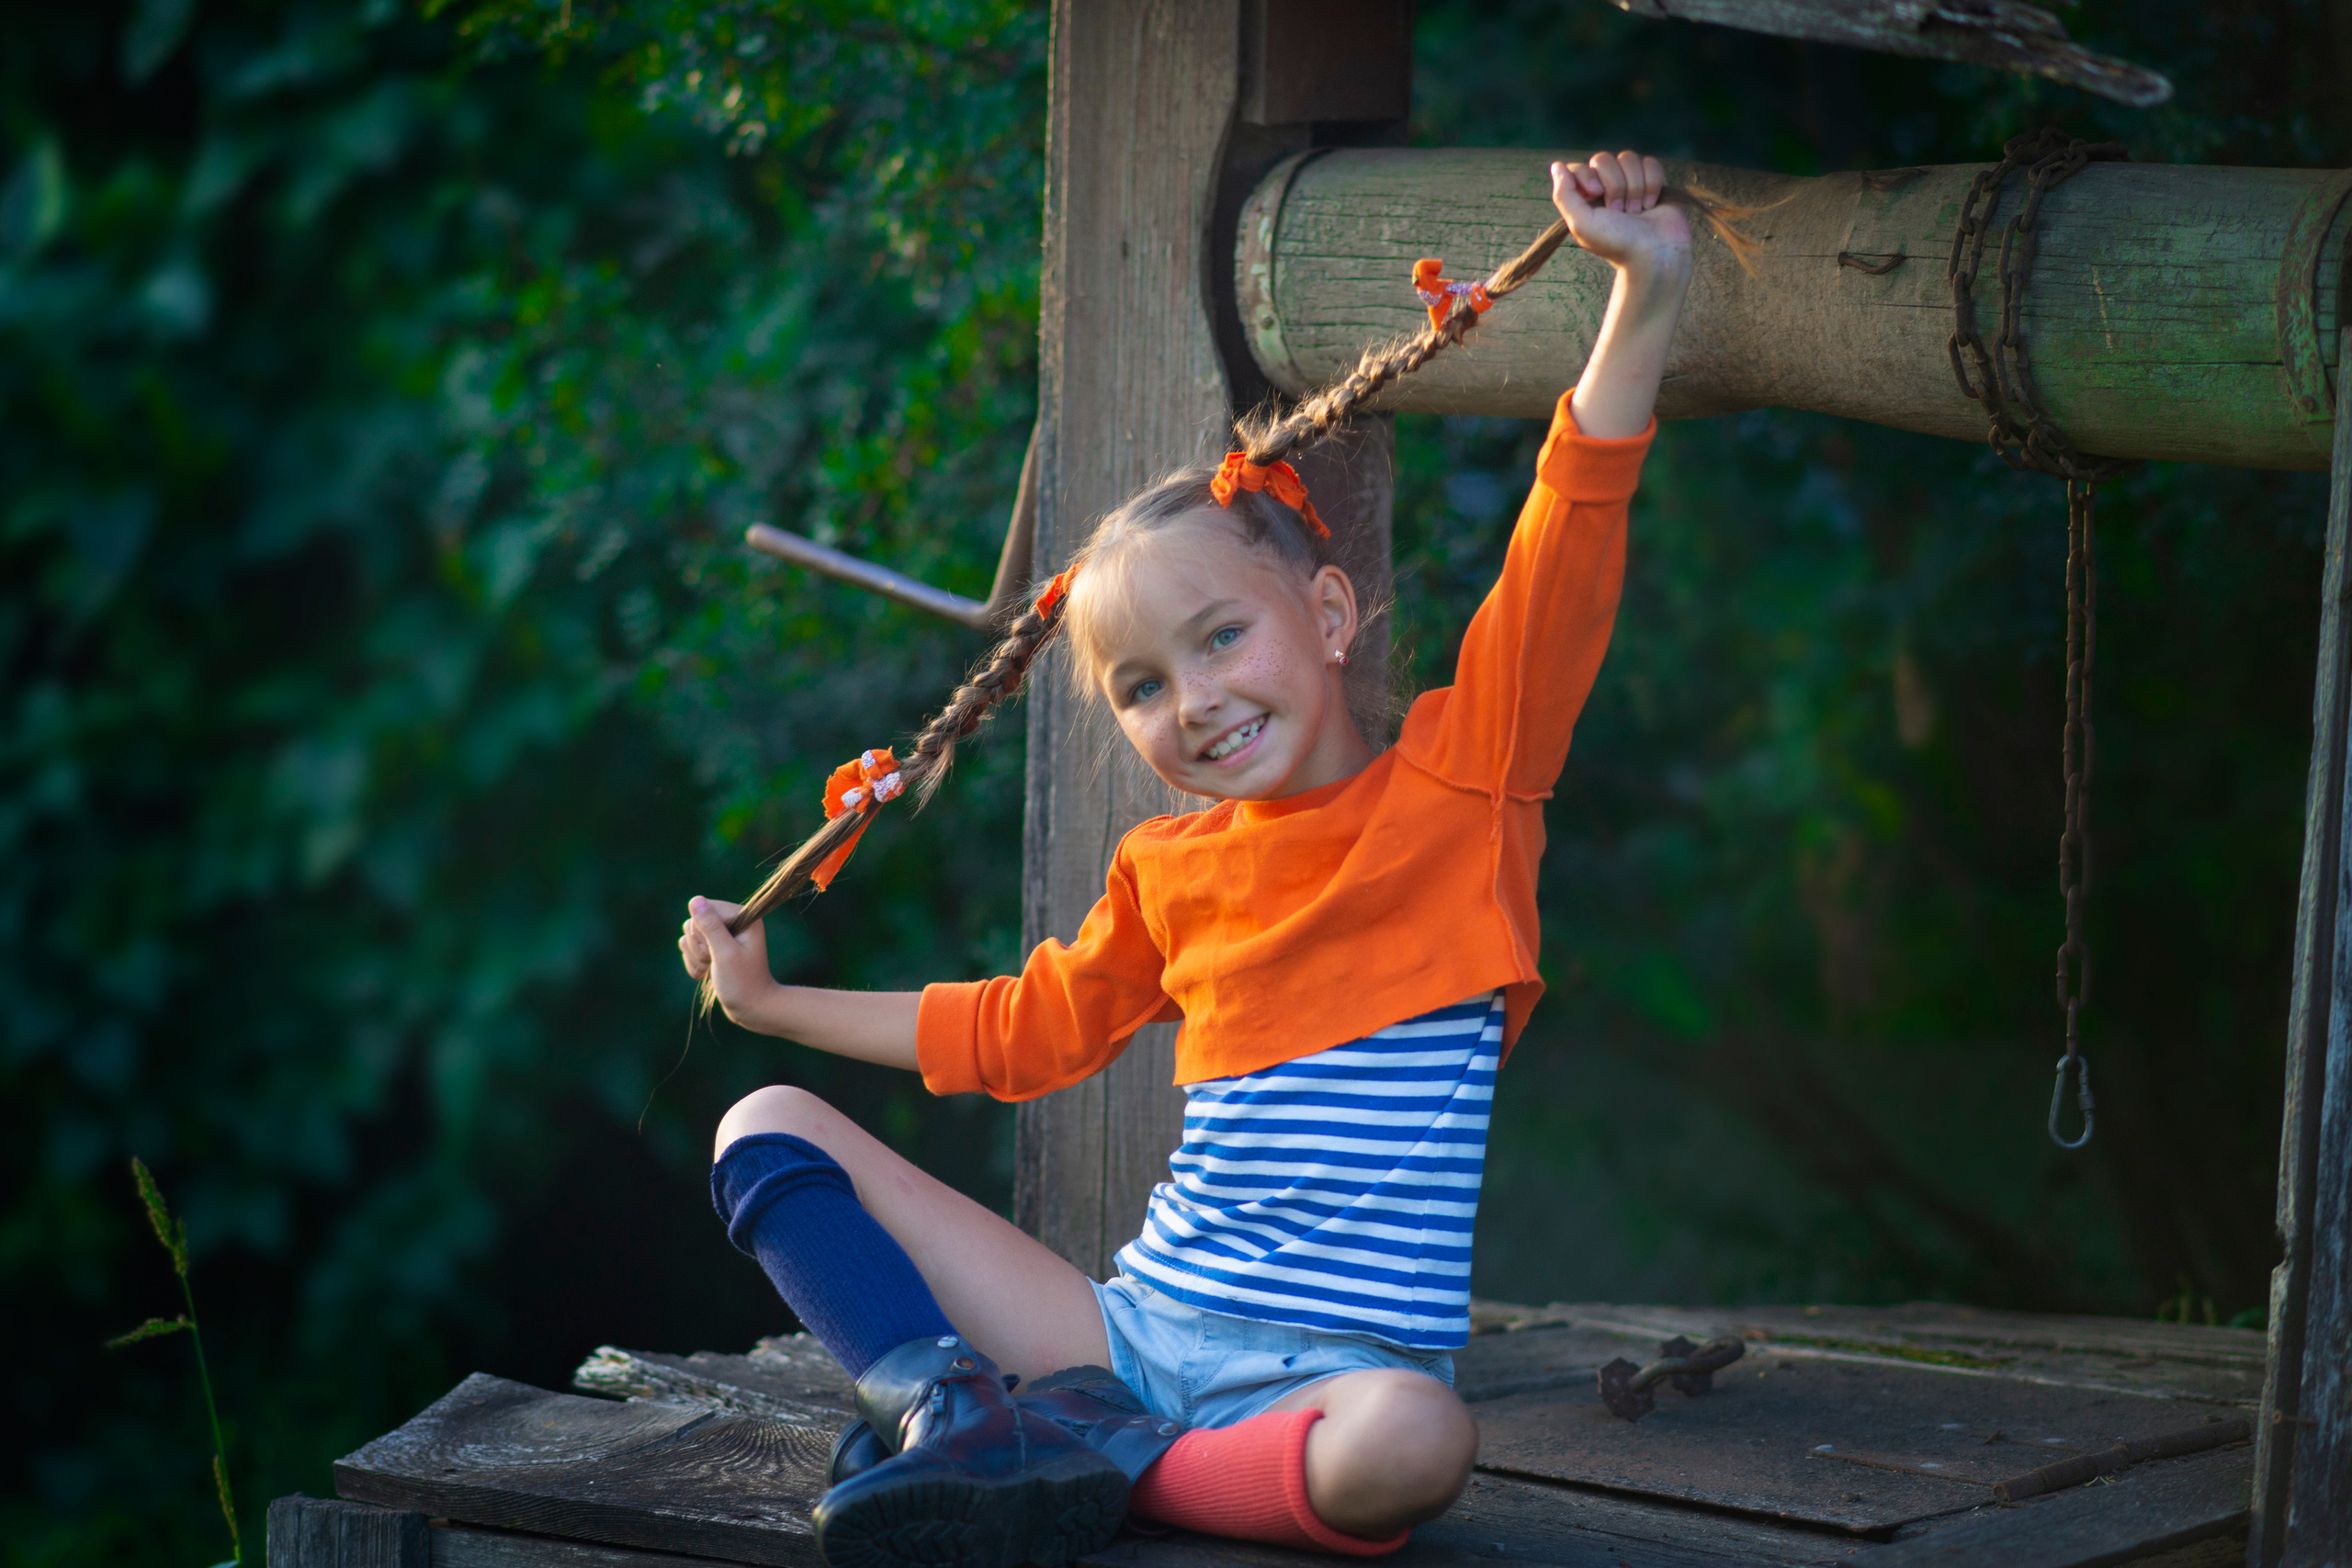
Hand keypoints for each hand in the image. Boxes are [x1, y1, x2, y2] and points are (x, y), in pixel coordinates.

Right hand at [681, 896, 775, 1026]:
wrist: (751, 1008)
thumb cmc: (742, 982)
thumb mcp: (725, 953)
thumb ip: (710, 926)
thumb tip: (695, 899)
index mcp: (742, 916)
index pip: (704, 908)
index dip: (703, 933)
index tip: (716, 951)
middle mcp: (733, 921)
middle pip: (694, 923)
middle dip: (699, 947)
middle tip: (715, 962)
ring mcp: (722, 935)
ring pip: (688, 937)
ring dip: (695, 958)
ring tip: (712, 969)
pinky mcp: (713, 948)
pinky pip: (689, 948)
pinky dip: (694, 964)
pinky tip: (706, 974)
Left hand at [1551, 151, 1690, 281]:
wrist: (1655, 253)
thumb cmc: (1616, 243)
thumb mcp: (1581, 224)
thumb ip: (1564, 195)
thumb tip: (1557, 165)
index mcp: (1586, 199)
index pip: (1578, 167)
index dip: (1587, 175)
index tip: (1596, 193)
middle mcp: (1606, 188)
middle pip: (1603, 159)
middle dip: (1614, 184)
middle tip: (1619, 211)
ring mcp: (1630, 183)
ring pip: (1628, 158)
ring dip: (1634, 186)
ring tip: (1636, 212)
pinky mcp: (1653, 181)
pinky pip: (1650, 163)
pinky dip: (1652, 183)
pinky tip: (1651, 204)